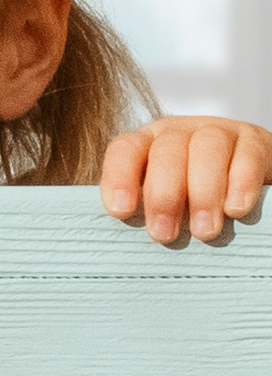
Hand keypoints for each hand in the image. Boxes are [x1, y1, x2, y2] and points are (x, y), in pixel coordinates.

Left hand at [100, 115, 271, 248]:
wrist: (245, 182)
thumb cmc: (193, 199)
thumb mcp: (167, 202)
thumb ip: (147, 212)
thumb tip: (129, 243)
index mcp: (148, 144)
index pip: (125, 150)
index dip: (119, 177)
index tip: (121, 211)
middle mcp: (179, 133)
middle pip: (166, 152)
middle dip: (163, 196)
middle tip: (164, 235)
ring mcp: (219, 132)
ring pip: (207, 149)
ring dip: (203, 193)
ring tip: (204, 232)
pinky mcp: (254, 142)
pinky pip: (248, 156)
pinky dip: (241, 184)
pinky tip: (236, 210)